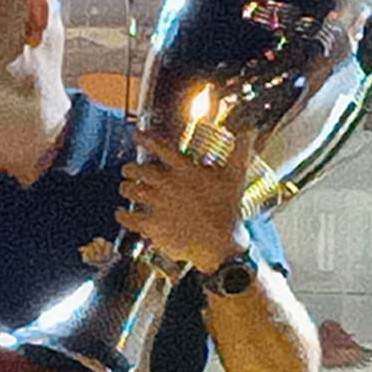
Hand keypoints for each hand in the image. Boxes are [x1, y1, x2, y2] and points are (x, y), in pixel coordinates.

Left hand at [116, 129, 250, 270]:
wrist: (221, 243)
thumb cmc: (229, 209)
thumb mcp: (236, 176)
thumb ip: (240, 150)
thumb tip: (250, 129)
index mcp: (185, 169)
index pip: (160, 147)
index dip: (146, 139)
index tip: (137, 135)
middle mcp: (168, 183)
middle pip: (138, 169)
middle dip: (130, 169)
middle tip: (128, 170)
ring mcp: (159, 204)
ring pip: (130, 191)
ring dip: (126, 188)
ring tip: (125, 189)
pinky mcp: (153, 225)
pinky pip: (128, 216)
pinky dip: (122, 214)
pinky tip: (121, 213)